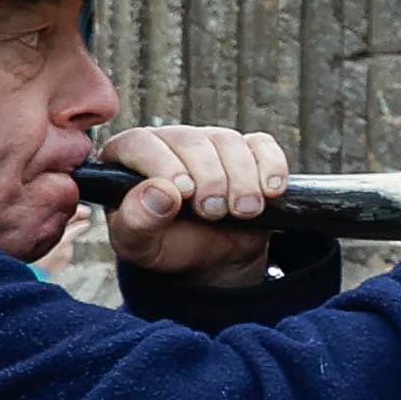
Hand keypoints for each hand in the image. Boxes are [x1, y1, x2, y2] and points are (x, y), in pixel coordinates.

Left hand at [100, 121, 287, 287]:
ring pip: (228, 142)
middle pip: (191, 141)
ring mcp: (211, 143)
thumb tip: (160, 193)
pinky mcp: (248, 151)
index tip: (184, 192)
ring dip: (241, 180)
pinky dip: (270, 168)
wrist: (211, 258)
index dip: (163, 164)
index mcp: (130, 158)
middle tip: (213, 211)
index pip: (140, 142)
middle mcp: (170, 143)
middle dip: (209, 178)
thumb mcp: (139, 246)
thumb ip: (136, 222)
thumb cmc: (167, 245)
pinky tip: (269, 192)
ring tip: (241, 211)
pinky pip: (262, 145)